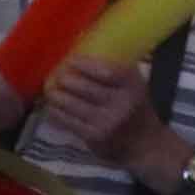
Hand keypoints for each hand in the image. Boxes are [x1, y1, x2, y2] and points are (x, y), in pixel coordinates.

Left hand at [44, 56, 178, 174]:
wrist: (145, 144)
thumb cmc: (135, 107)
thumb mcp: (135, 84)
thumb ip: (116, 69)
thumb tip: (83, 51)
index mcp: (131, 86)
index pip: (105, 71)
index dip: (84, 65)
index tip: (71, 60)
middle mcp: (120, 103)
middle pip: (84, 87)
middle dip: (65, 80)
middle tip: (56, 76)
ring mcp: (106, 122)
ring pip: (72, 104)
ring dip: (56, 96)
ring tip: (50, 90)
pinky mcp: (94, 137)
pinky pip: (68, 121)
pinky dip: (57, 113)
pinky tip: (52, 108)